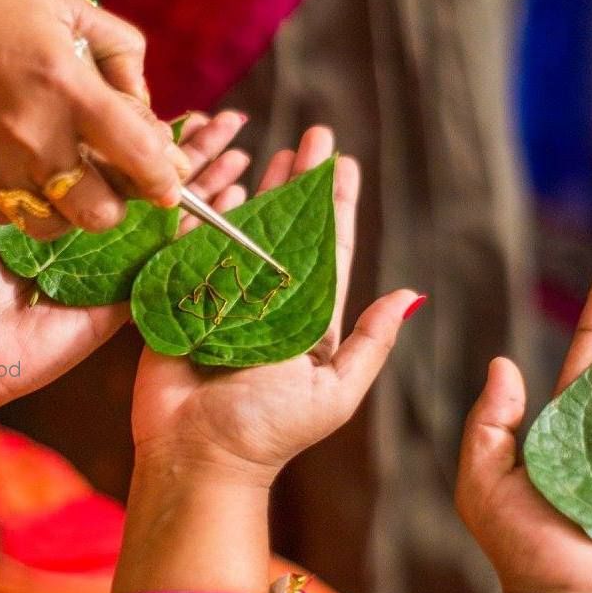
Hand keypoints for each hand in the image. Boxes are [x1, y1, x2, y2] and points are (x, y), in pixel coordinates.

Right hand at [0, 0, 191, 236]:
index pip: (140, 156)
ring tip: (70, 182)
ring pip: (57, 225)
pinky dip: (30, 207)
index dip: (163, 178)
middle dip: (118, 203)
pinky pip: (14, 218)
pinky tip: (29, 176)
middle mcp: (34, 136)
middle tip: (113, 182)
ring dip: (73, 211)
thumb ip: (124, 55)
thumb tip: (147, 109)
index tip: (167, 183)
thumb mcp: (71, 8)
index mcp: (69, 88)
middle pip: (102, 212)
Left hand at [0, 112, 250, 458]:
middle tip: (231, 122)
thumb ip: (3, 182)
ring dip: (211, 185)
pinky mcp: (127, 299)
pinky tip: (234, 205)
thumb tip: (18, 138)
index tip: (183, 108)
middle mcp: (97, 232)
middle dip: (196, 152)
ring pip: (175, 217)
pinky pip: (172, 262)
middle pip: (157, 183)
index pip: (118, 162)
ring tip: (243, 155)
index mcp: (66, 208)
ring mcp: (117, 265)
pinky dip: (205, 233)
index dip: (151, 135)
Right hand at [131, 125, 422, 485]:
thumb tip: (411, 294)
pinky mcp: (181, 300)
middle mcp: (269, 301)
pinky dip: (207, 216)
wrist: (198, 457)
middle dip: (304, 180)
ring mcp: (224, 297)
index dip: (338, 204)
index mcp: (308, 319)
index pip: (329, 247)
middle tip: (317, 135)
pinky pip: (195, 246)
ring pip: (247, 229)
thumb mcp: (334, 392)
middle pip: (290, 226)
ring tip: (275, 148)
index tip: (347, 163)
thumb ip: (369, 344)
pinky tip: (223, 186)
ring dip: (262, 189)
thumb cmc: (268, 432)